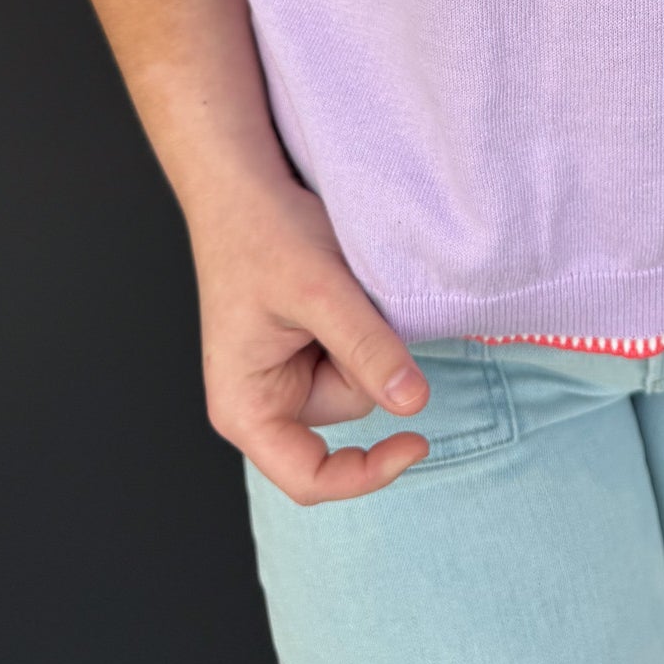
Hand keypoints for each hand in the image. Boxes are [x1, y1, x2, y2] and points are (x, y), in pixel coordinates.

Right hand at [188, 173, 430, 504]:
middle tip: (341, 300)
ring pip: (362, 377)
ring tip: (335, 286)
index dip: (367, 474)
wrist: (244, 186)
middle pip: (350, 410)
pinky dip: (363, 323)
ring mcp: (288, 375)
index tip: (419, 441)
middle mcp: (264, 401)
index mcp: (245, 408)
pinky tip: (339, 289)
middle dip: (363, 359)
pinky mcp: (309, 349)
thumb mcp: (320, 291)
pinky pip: (359, 351)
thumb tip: (414, 404)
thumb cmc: (262, 233)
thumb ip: (366, 349)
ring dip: (366, 333)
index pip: (311, 478)